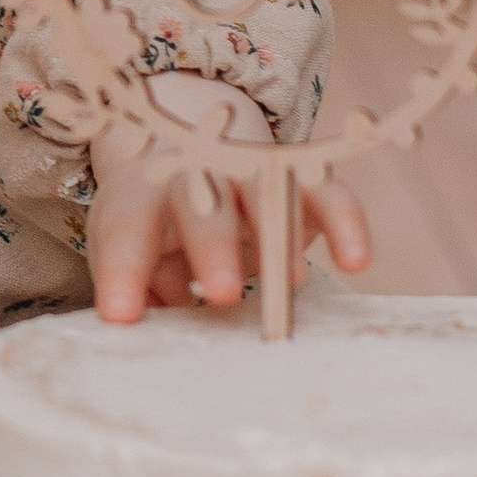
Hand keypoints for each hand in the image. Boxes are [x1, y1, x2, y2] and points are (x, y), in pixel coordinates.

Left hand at [86, 71, 371, 324]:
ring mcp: (250, 170)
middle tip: (222, 291)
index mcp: (139, 193)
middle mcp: (194, 173)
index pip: (125, 226)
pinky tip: (355, 259)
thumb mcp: (135, 251)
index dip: (122, 269)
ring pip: (265, 190)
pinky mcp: (301, 178)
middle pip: (200, 200)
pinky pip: (326, 191)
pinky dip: (344, 220)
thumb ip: (139, 289)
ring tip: (290, 279)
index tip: (120, 316)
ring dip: (280, 232)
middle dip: (212, 244)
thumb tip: (139, 331)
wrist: (192, 145)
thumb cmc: (155, 222)